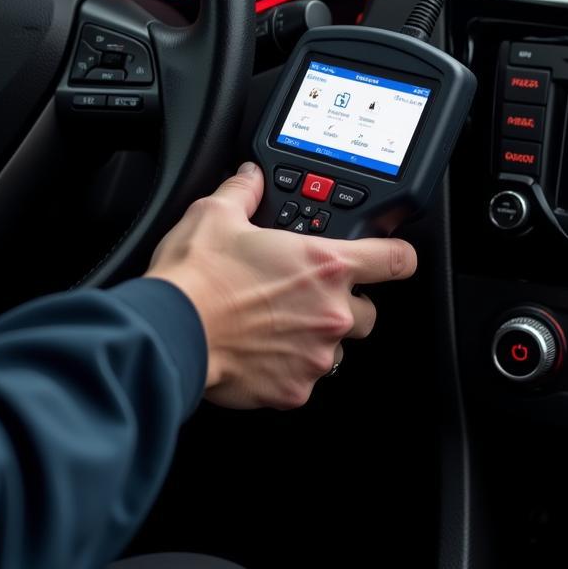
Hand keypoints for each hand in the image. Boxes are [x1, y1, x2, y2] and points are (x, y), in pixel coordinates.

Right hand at [146, 163, 416, 409]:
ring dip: (316, 337)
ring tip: (275, 325)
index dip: (396, 255)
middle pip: (367, 310)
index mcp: (324, 264)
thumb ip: (244, 191)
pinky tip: (259, 351)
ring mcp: (316, 355)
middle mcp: (330, 311)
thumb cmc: (197, 276)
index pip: (396, 260)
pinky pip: (306, 378)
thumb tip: (250, 178)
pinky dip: (288, 368)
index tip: (390, 257)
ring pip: (337, 348)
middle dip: (342, 303)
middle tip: (304, 295)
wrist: (171, 331)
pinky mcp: (295, 390)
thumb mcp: (217, 214)